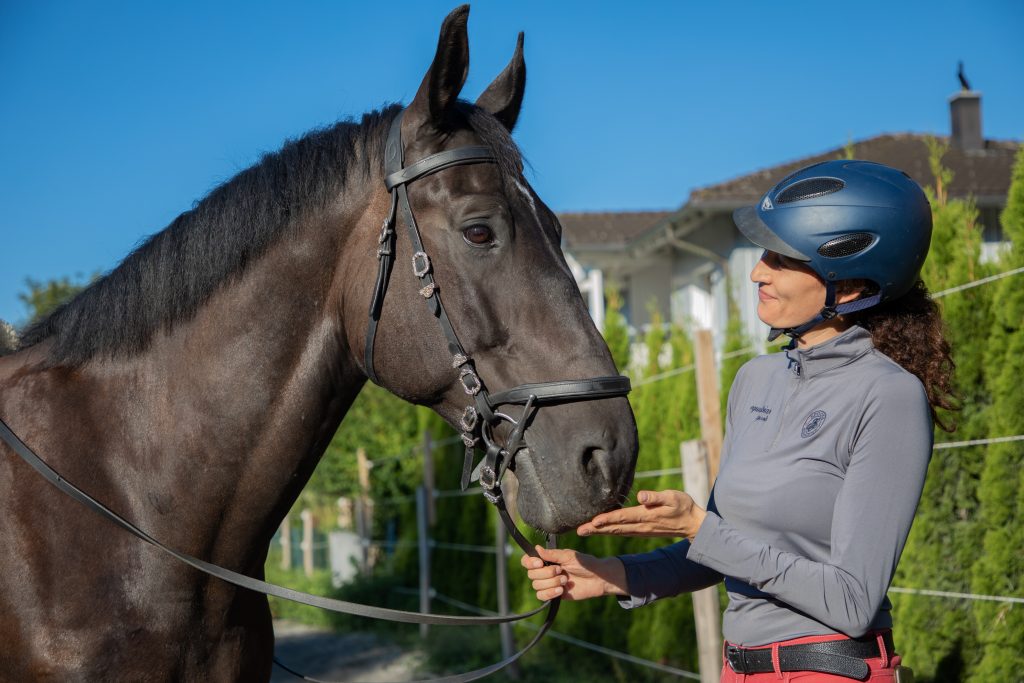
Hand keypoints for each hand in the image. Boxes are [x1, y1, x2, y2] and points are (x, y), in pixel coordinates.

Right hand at [519, 546, 627, 601]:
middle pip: (531, 575)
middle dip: (546, 573)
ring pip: (536, 586)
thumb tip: (536, 548)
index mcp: (547, 559)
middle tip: (561, 571)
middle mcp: (545, 571)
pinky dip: (550, 593)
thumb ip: (552, 554)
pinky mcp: (553, 594)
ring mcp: (548, 583)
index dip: (530, 563)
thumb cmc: (584, 563)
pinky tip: (561, 590)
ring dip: (551, 583)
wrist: (597, 579)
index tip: (540, 563)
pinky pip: (541, 596)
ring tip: (565, 580)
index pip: (527, 561)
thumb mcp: (569, 556)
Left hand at [577, 490, 706, 539]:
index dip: (607, 520)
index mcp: (646, 516)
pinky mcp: (641, 530)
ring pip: (616, 531)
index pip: (622, 518)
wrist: (692, 523)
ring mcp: (640, 529)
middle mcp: (641, 525)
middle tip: (579, 530)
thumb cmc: (683, 506)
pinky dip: (609, 531)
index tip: (593, 521)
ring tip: (584, 531)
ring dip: (599, 531)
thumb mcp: (673, 497)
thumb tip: (641, 496)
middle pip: (614, 527)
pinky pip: (621, 531)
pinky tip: (600, 530)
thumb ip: (656, 497)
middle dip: (596, 529)